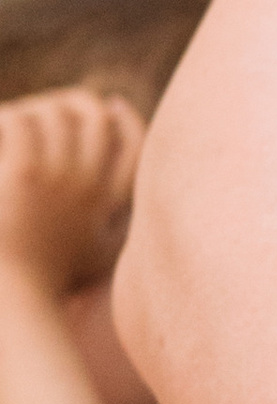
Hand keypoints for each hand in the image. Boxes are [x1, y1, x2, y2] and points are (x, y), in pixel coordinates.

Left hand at [0, 89, 142, 302]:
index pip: (136, 149)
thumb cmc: (39, 284)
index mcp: (105, 205)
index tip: (113, 104)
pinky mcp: (26, 174)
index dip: (130, 123)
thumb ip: (111, 236)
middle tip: (41, 110)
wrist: (7, 298)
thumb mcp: (92, 262)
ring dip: (28, 111)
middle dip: (70, 105)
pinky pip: (19, 122)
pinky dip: (3, 120)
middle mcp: (90, 188)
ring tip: (7, 121)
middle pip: (94, 119)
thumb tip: (114, 210)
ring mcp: (59, 179)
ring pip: (54, 114)